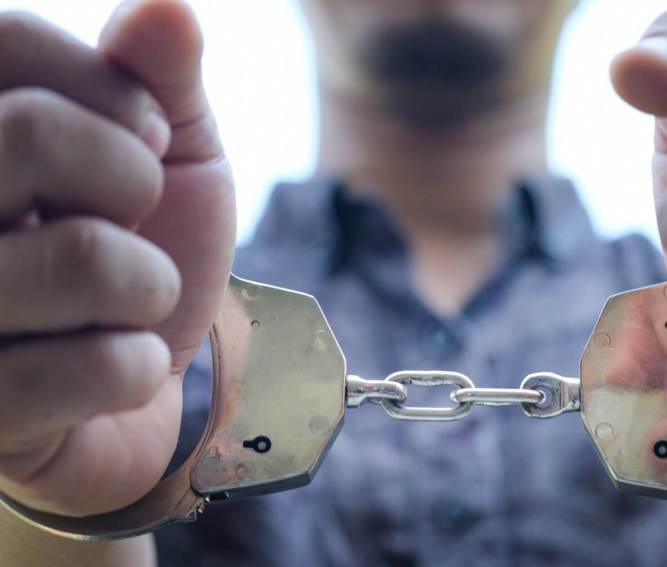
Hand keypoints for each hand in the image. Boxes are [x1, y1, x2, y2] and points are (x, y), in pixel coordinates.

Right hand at [0, 0, 234, 516]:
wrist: (154, 373)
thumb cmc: (152, 243)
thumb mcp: (171, 150)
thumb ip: (160, 78)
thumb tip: (168, 10)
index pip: (4, 41)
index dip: (112, 90)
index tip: (147, 139)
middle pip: (28, 137)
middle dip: (131, 182)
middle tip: (135, 220)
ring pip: (79, 258)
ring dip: (149, 285)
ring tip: (126, 303)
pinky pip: (92, 369)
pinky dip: (137, 367)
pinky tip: (112, 369)